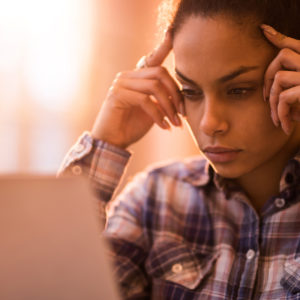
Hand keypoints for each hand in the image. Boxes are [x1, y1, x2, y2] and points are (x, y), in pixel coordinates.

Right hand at [91, 30, 182, 148]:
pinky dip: (158, 115)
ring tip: (175, 122)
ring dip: (169, 107)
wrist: (113, 142)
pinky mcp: (117, 95)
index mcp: (136, 77)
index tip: (172, 35)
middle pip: (160, 73)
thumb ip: (161, 98)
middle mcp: (127, 76)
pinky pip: (145, 100)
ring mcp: (121, 84)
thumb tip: (181, 96)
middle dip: (176, 94)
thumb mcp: (152, 110)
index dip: (163, 47)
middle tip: (182, 113)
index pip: (153, 59)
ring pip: (154, 86)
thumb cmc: (132, 126)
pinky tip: (164, 127)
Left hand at [262, 24, 299, 134]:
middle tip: (264, 99)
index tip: (262, 29)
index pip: (296, 44)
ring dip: (273, 102)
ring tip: (277, 119)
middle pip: (282, 56)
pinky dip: (280, 113)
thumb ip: (292, 88)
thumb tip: (273, 87)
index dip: (279, 36)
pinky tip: (285, 126)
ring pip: (279, 78)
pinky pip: (284, 97)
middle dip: (267, 78)